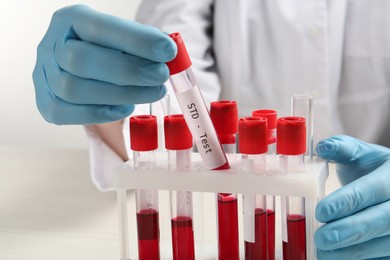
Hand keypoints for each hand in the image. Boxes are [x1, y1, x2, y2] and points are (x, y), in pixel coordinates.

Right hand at [33, 5, 175, 124]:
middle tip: (160, 76)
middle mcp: (51, 46)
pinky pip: (68, 114)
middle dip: (129, 71)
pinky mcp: (46, 103)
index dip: (135, 40)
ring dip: (122, 94)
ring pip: (75, 90)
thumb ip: (142, 42)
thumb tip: (168, 52)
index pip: (100, 28)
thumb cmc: (107, 49)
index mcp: (71, 20)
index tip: (167, 50)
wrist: (80, 65)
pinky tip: (126, 107)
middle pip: (82, 61)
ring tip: (152, 92)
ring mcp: (45, 76)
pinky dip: (102, 114)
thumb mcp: (123, 36)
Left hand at [315, 135, 389, 258]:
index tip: (322, 211)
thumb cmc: (374, 169)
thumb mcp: (361, 153)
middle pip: (382, 220)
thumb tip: (322, 147)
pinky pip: (385, 257)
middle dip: (350, 231)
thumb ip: (342, 148)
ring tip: (324, 252)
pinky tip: (339, 259)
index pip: (372, 190)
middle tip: (322, 237)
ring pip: (385, 244)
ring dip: (354, 252)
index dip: (347, 202)